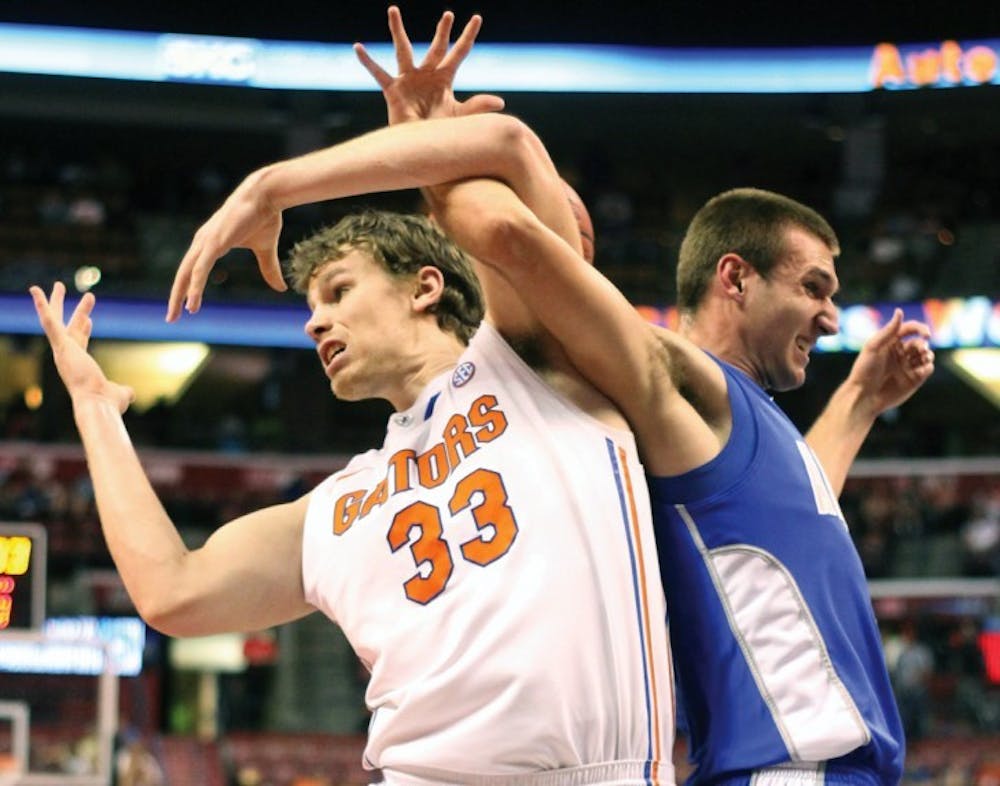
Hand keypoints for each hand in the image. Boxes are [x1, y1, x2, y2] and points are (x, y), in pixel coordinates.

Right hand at [30, 282, 134, 412]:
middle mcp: (68, 356)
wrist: (98, 404)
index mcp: (79, 364)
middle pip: (69, 327)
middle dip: (73, 311)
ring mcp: (62, 351)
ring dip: (55, 302)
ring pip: (56, 320)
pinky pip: (49, 322)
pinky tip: (36, 290)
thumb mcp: (119, 395)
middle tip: (72, 296)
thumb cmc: (108, 404)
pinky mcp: (61, 346)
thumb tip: (130, 393)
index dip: (84, 330)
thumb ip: (124, 391)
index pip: (80, 342)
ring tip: (56, 284)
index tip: (90, 319)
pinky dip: (41, 305)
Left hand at [167, 169, 284, 321]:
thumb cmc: (264, 216)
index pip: (193, 269)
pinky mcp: (214, 243)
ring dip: (180, 296)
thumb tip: (280, 289)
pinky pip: (199, 270)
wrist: (266, 195)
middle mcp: (203, 242)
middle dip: (176, 297)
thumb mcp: (265, 249)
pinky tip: (191, 302)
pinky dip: (194, 286)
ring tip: (177, 315)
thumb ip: (269, 269)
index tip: (185, 307)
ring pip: (186, 274)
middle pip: (183, 274)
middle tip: (171, 318)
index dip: (187, 288)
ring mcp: (206, 242)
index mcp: (210, 243)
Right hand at [354, 5, 503, 124]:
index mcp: (444, 78)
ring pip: (404, 50)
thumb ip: (477, 106)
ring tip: (393, 10)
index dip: (467, 36)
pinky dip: (368, 62)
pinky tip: (358, 47)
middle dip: (442, 32)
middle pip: (436, 47)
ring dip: (398, 30)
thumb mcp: (460, 117)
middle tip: (448, 14)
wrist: (419, 147)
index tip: (476, 18)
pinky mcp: (393, 90)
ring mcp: (408, 80)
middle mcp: (426, 74)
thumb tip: (500, 102)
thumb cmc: (440, 132)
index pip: (459, 53)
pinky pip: (379, 73)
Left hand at [846, 308, 934, 416]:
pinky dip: (928, 367)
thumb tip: (900, 311)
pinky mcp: (914, 379)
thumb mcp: (873, 347)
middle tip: (921, 349)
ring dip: (928, 354)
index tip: (926, 333)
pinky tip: (922, 370)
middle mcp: (900, 353)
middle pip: (919, 342)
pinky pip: (927, 369)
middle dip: (923, 344)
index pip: (910, 329)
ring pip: (926, 355)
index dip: (920, 328)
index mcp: (890, 343)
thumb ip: (888, 330)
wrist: (863, 395)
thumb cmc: (864, 370)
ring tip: (924, 357)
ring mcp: (907, 366)